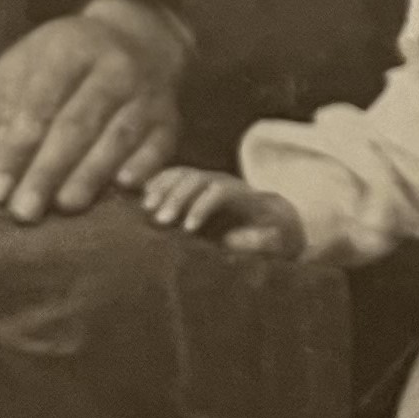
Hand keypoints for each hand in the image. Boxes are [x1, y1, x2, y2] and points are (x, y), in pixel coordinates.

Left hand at [0, 0, 187, 221]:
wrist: (139, 39)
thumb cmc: (65, 62)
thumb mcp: (26, 66)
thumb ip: (8, 109)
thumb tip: (5, 167)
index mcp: (70, 49)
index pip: (39, 104)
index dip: (17, 150)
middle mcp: (113, 68)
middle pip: (78, 124)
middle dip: (48, 171)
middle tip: (24, 212)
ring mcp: (146, 93)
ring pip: (118, 138)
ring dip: (90, 176)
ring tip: (64, 206)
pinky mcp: (169, 119)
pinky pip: (158, 147)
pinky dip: (143, 167)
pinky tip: (123, 187)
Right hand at [139, 165, 306, 261]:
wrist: (271, 219)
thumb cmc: (274, 234)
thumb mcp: (278, 240)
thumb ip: (266, 241)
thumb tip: (252, 239)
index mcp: (243, 195)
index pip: (220, 190)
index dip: (202, 206)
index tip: (188, 229)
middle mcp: (222, 182)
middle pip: (197, 179)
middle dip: (177, 198)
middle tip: (160, 221)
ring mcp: (207, 182)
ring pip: (182, 176)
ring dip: (162, 190)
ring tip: (145, 210)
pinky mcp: (193, 188)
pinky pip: (172, 178)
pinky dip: (156, 184)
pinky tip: (139, 197)